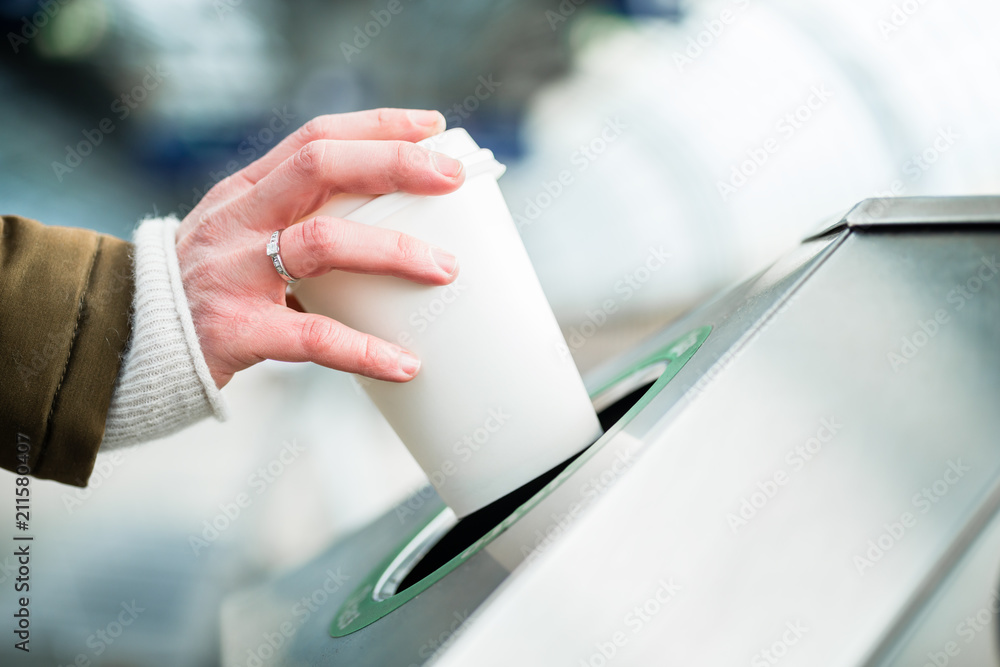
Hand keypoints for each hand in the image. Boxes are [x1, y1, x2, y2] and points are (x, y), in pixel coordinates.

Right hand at [175, 108, 464, 388]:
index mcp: (245, 191)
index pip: (315, 138)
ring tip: (445, 269)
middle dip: (393, 163)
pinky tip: (404, 363)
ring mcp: (232, 273)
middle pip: (320, 167)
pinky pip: (310, 336)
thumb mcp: (240, 236)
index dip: (377, 127)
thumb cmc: (204, 290)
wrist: (130, 345)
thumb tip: (392, 225)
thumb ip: (296, 223)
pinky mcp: (233, 330)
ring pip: (321, 241)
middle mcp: (238, 220)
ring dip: (392, 249)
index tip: (431, 127)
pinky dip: (364, 349)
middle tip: (451, 177)